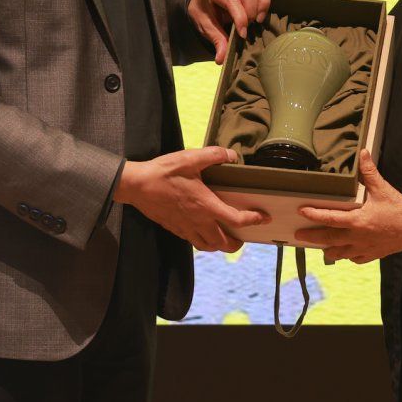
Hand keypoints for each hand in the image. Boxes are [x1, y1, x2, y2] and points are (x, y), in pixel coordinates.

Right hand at [115, 146, 268, 252]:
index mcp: (206, 205)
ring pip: (208, 246)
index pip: (236, 220)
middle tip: (243, 237)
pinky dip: (204, 242)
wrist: (137, 186)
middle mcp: (198, 221)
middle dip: (237, 243)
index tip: (263, 218)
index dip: (253, 220)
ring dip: (220, 246)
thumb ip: (213, 155)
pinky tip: (204, 231)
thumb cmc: (163, 172)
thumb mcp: (190, 158)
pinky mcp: (175, 228)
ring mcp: (186, 227)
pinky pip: (194, 242)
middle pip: (223, 243)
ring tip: (226, 238)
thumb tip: (231, 155)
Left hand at [188, 0, 291, 62]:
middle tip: (250, 26)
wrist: (203, 0)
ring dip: (265, 2)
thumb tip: (221, 59)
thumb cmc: (205, 12)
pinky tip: (289, 1)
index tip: (243, 33)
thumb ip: (216, 40)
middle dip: (252, 11)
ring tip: (261, 19)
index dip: (240, 17)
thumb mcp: (204, 26)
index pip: (232, 0)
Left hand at [296, 150, 401, 262]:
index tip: (301, 211)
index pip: (330, 218)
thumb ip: (370, 171)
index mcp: (357, 221)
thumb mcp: (383, 189)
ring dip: (328, 250)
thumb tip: (362, 153)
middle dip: (311, 237)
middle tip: (297, 235)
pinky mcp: (373, 255)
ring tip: (319, 248)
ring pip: (340, 253)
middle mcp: (357, 237)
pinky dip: (348, 256)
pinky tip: (345, 253)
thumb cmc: (400, 209)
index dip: (314, 214)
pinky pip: (356, 259)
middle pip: (328, 239)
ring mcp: (364, 249)